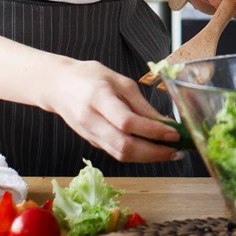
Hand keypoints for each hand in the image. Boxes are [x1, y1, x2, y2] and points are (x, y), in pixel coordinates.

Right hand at [47, 59, 184, 162]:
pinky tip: (153, 150)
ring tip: (170, 153)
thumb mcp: (119, 81)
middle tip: (177, 151)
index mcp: (99, 98)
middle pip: (124, 146)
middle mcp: (92, 120)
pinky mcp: (92, 142)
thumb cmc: (89, 77)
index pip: (127, 122)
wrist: (58, 87)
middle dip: (154, 153)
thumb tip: (165, 123)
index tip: (174, 133)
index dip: (152, 131)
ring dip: (148, 158)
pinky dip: (137, 155)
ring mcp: (90, 135)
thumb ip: (141, 104)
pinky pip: (117, 153)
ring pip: (121, 154)